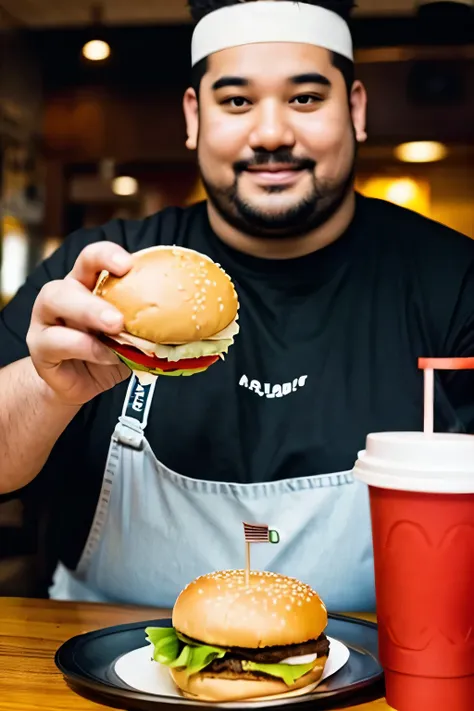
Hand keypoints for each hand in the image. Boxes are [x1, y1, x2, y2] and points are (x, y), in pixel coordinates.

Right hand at [27, 242, 133, 405]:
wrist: (81, 384)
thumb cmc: (107, 352)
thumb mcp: (130, 334)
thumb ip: (146, 323)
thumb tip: (191, 321)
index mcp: (86, 285)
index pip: (91, 259)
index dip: (107, 256)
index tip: (129, 264)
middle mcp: (62, 298)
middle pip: (66, 284)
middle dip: (94, 297)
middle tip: (119, 316)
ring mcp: (45, 321)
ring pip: (53, 304)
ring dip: (87, 315)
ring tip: (114, 330)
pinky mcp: (40, 348)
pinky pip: (56, 342)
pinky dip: (85, 347)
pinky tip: (107, 355)